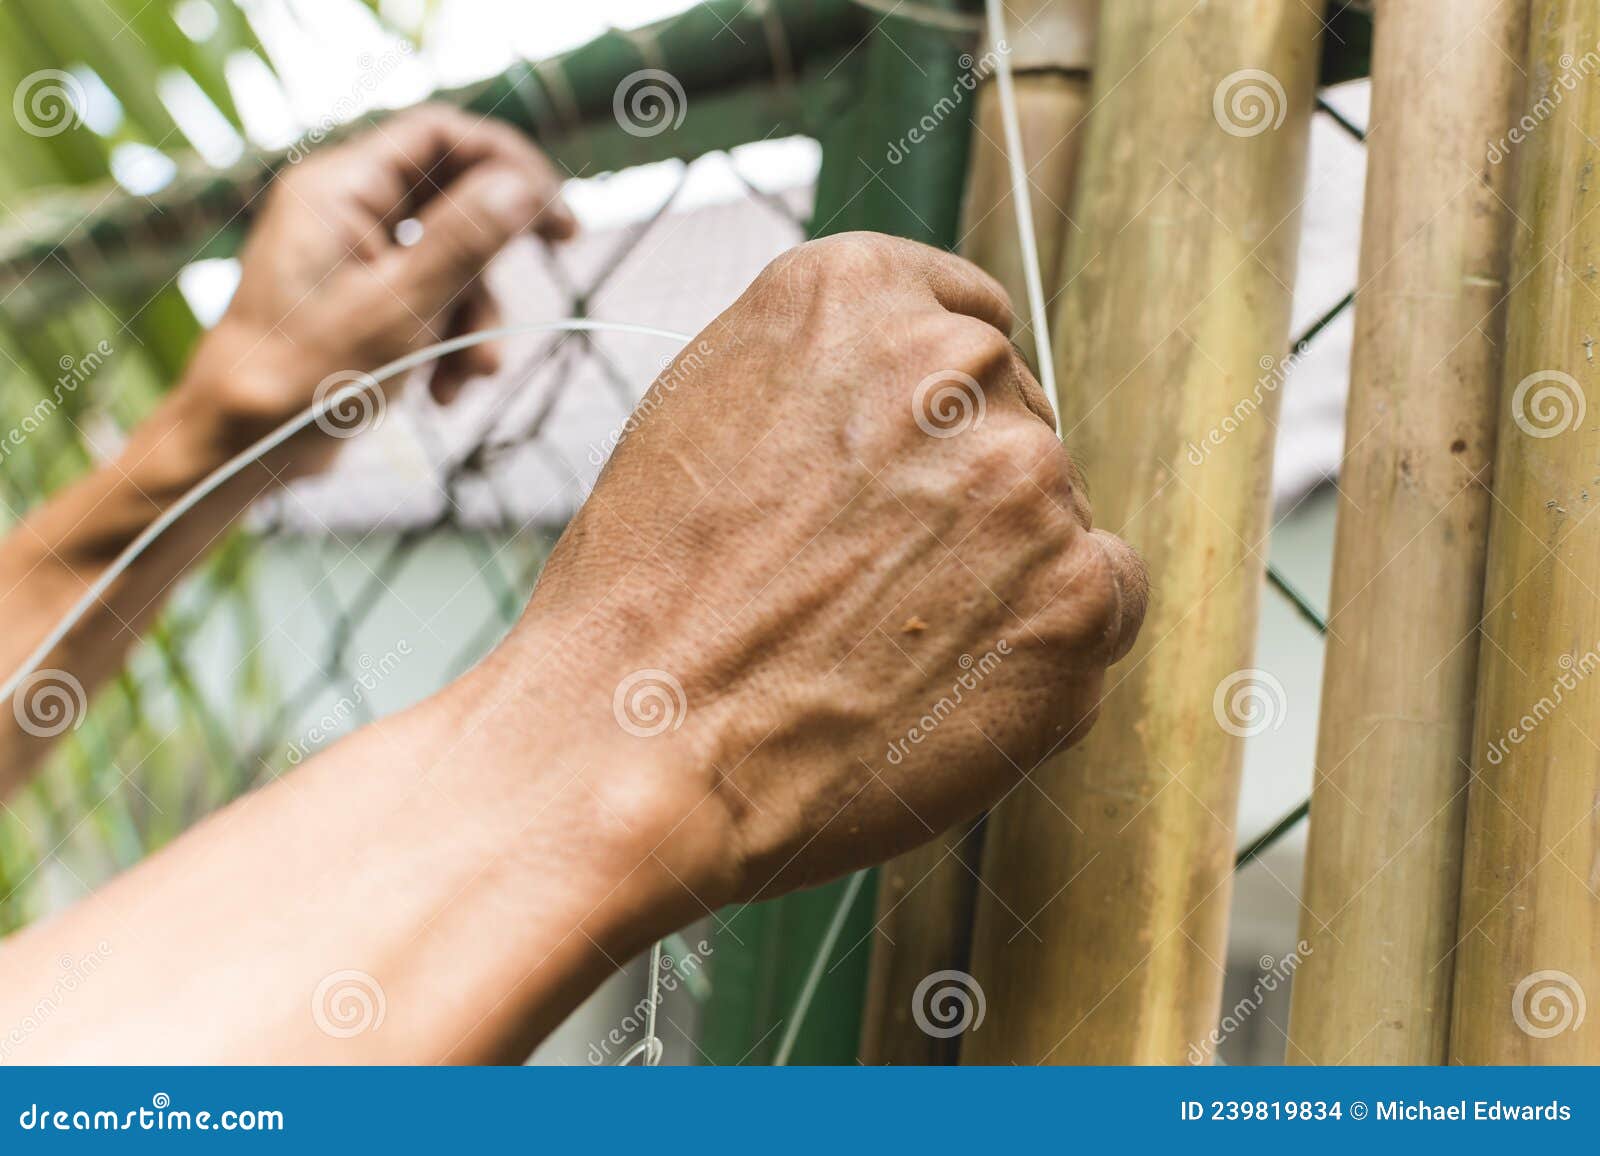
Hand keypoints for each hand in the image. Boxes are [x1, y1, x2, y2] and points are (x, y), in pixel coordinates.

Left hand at [184, 104, 574, 450]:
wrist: (244, 445)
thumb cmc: (304, 376)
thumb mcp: (400, 307)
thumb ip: (463, 241)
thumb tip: (523, 186)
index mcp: (340, 188)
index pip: (440, 134)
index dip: (508, 159)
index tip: (554, 204)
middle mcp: (345, 209)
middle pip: (455, 195)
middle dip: (497, 252)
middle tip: (563, 249)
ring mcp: (355, 255)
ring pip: (452, 258)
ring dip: (477, 316)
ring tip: (474, 374)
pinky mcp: (365, 299)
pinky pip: (431, 299)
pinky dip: (450, 341)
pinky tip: (445, 392)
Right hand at [476, 232, 1146, 911]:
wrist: (636, 748)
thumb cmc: (650, 602)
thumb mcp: (709, 410)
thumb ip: (833, 371)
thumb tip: (923, 392)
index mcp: (853, 289)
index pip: (964, 317)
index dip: (937, 409)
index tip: (914, 465)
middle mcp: (951, 361)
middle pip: (1014, 420)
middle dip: (963, 493)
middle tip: (870, 580)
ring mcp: (1024, 475)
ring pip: (1056, 514)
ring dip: (1001, 569)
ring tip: (888, 642)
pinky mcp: (1075, 592)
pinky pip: (1106, 597)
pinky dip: (1051, 642)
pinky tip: (951, 679)